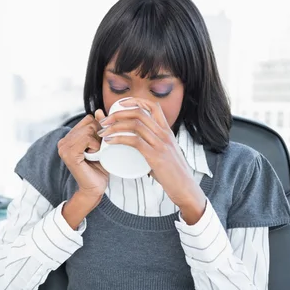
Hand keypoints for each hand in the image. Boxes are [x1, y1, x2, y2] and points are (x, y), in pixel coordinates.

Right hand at [58, 112, 108, 201]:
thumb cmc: (100, 168)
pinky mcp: (68, 154)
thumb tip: (99, 111)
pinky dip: (95, 146)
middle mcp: (63, 141)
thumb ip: (99, 127)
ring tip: (95, 154)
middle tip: (99, 151)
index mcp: (69, 138)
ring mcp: (64, 147)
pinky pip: (87, 138)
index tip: (100, 145)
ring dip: (98, 142)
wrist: (95, 188)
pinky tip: (93, 156)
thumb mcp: (101, 144)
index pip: (88, 119)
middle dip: (100, 136)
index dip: (99, 129)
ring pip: (89, 130)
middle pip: (89, 123)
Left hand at [98, 99, 205, 223]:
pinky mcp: (155, 156)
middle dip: (118, 114)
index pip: (153, 106)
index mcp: (167, 131)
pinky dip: (119, 138)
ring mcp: (161, 144)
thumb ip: (154, 146)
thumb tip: (139, 145)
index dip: (136, 101)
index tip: (120, 104)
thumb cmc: (173, 174)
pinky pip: (134, 141)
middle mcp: (165, 134)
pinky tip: (109, 141)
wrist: (185, 188)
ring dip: (115, 126)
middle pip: (139, 113)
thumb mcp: (166, 153)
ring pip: (135, 125)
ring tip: (103, 131)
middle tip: (104, 121)